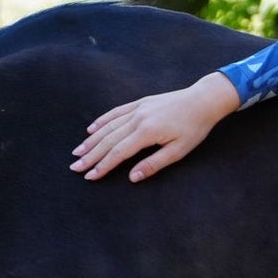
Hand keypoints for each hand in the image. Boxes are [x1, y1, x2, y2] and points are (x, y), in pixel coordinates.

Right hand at [69, 72, 240, 182]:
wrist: (203, 100)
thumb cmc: (195, 128)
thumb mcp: (179, 150)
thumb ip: (154, 164)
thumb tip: (132, 177)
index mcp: (147, 132)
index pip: (118, 153)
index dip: (102, 165)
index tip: (89, 176)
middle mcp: (137, 119)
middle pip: (108, 140)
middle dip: (90, 155)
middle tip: (74, 167)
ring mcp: (137, 109)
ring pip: (108, 126)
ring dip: (91, 140)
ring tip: (78, 152)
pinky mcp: (140, 103)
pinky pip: (115, 113)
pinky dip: (102, 121)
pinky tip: (91, 129)